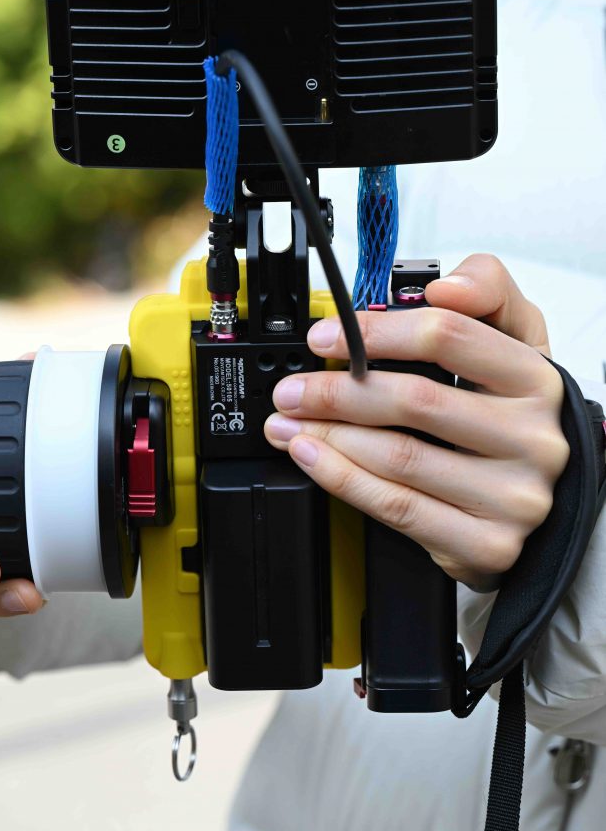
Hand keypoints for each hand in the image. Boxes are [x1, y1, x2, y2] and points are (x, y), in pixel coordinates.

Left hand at [265, 254, 568, 590]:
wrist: (540, 501)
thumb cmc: (512, 416)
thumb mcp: (514, 342)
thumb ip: (486, 292)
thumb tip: (446, 287)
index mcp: (536, 378)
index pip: (450, 337)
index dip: (379, 332)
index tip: (326, 337)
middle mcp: (532, 437)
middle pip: (416, 400)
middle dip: (338, 392)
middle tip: (293, 390)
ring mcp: (513, 495)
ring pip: (400, 457)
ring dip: (328, 437)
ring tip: (289, 424)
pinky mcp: (488, 543)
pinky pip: (399, 507)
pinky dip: (344, 480)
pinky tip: (313, 459)